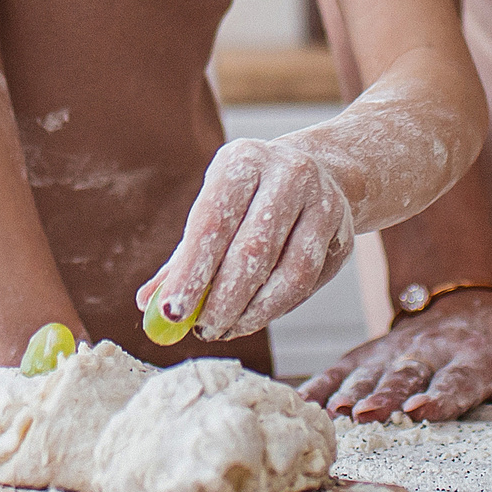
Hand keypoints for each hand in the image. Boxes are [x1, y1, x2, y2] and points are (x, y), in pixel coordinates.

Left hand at [139, 137, 353, 341]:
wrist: (317, 172)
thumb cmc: (249, 199)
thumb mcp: (213, 210)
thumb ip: (181, 258)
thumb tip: (147, 304)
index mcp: (243, 161)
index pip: (214, 220)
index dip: (192, 270)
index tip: (170, 312)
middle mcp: (288, 174)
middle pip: (254, 249)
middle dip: (224, 299)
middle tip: (202, 330)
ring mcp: (324, 201)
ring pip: (291, 272)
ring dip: (255, 311)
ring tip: (226, 328)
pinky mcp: (345, 233)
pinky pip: (311, 283)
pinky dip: (279, 307)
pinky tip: (255, 316)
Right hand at [304, 291, 491, 421]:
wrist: (464, 299)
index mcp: (474, 354)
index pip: (458, 378)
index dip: (441, 394)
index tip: (422, 409)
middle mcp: (431, 350)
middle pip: (406, 375)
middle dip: (386, 394)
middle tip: (369, 414)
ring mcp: (397, 349)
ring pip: (372, 371)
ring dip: (353, 391)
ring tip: (338, 413)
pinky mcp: (372, 351)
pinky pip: (345, 365)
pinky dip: (324, 381)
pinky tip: (306, 402)